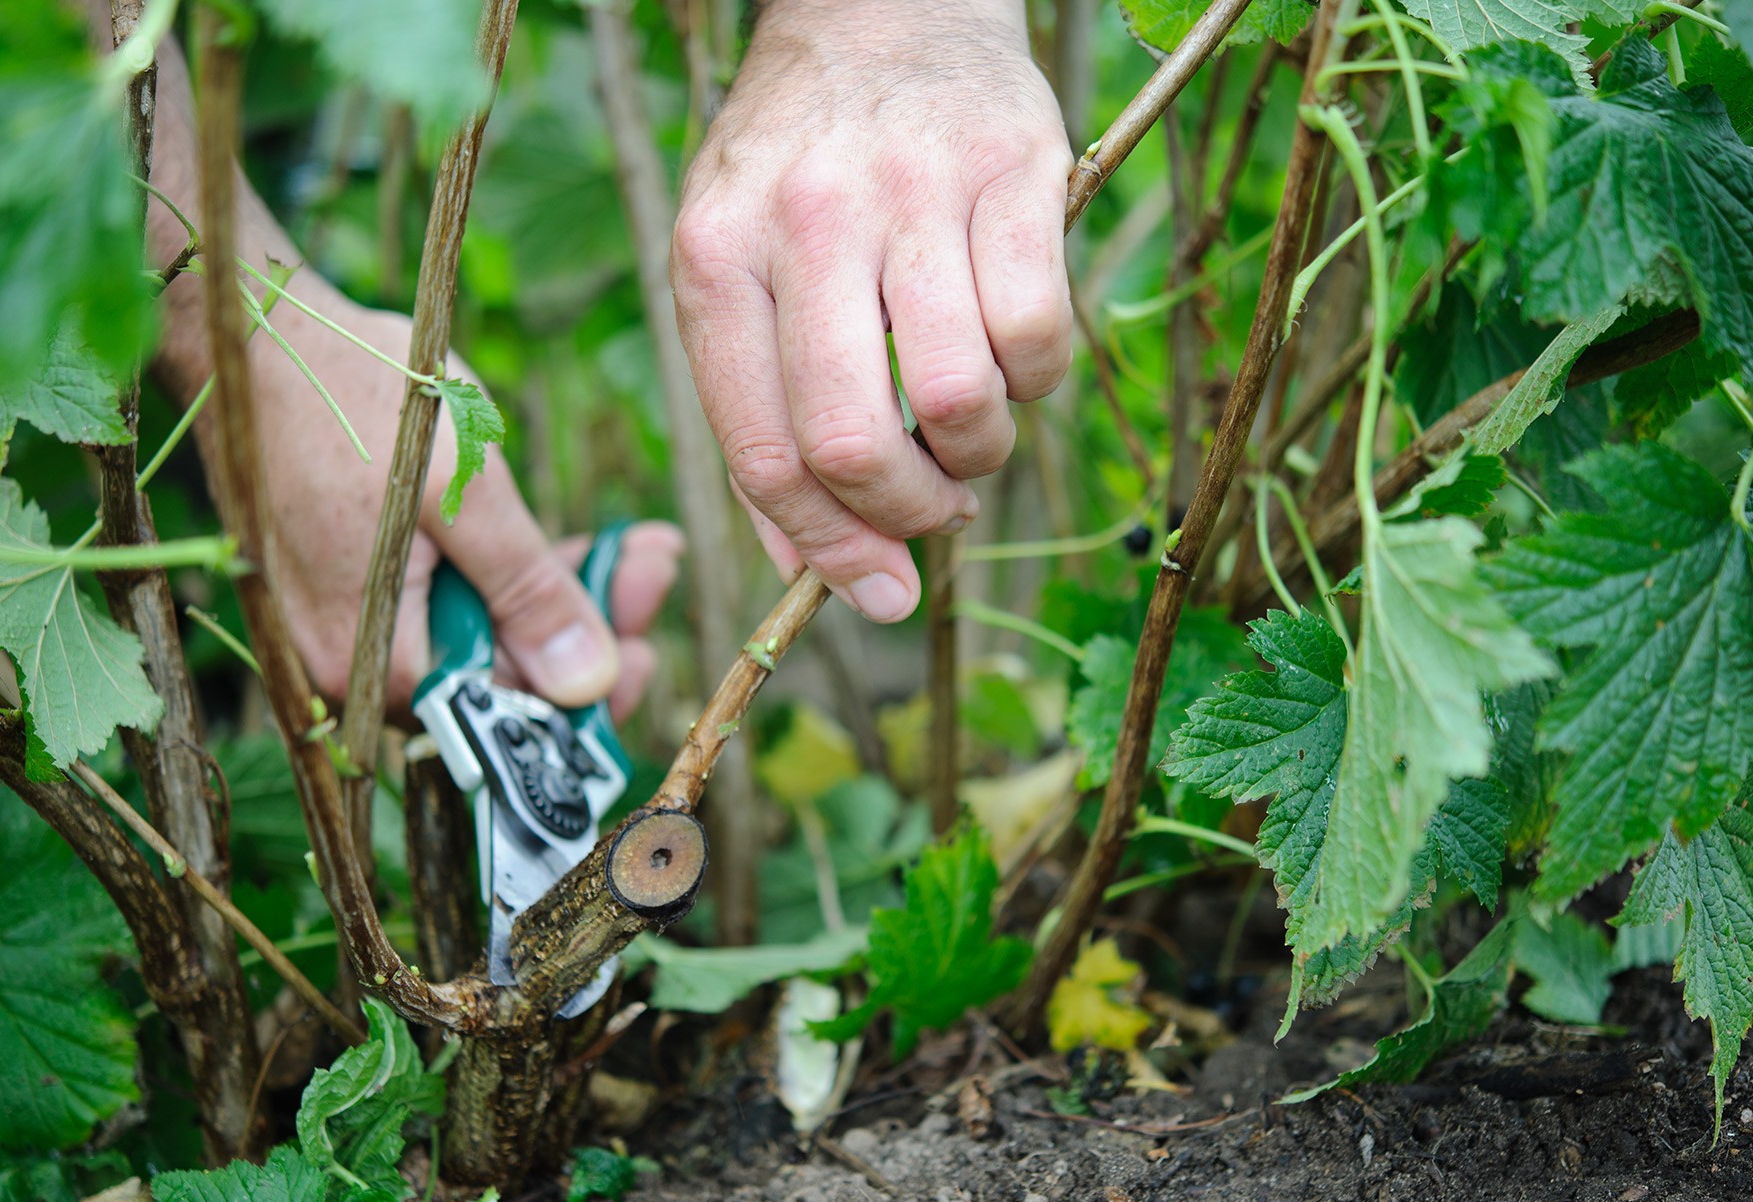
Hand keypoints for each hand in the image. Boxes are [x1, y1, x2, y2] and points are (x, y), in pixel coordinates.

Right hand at [235, 281, 681, 718]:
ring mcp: (350, 624)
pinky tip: (569, 543)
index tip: (650, 650)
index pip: (502, 714)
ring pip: (481, 636)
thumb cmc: (352, 396)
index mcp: (372, 661)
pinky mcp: (356, 586)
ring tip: (638, 545)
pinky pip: (448, 602)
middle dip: (587, 627)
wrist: (256, 331)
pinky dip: (509, 576)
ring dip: (559, 595)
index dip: (586, 688)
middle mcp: (353, 664)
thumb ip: (527, 594)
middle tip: (654, 567)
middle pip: (497, 676)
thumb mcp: (464, 491)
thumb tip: (589, 684)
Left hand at [671, 0, 1072, 622]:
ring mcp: (912, 188)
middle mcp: (805, 218)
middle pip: (855, 441)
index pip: (765, 452)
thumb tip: (817, 575)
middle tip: (934, 511)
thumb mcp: (738, 271)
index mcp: (715, 257)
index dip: (830, 550)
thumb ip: (759, 417)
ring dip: (978, 454)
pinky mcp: (1013, 168)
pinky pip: (1037, 336)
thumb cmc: (803, 169)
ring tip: (970, 431)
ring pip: (957, 399)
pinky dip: (1036, 383)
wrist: (882, 8)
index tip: (880, 592)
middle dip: (906, 516)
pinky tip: (1012, 360)